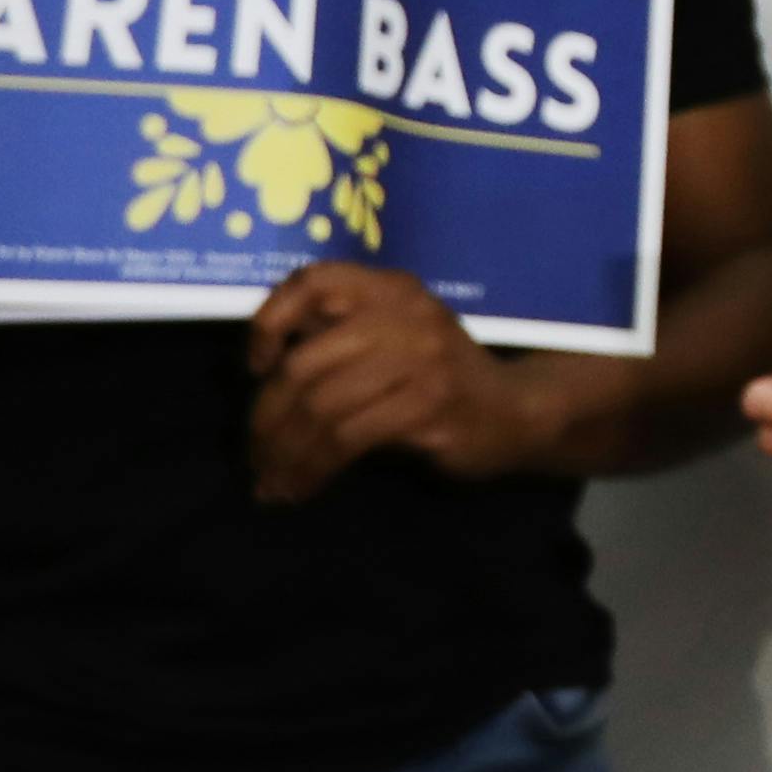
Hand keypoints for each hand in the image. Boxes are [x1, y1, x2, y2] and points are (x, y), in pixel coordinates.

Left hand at [243, 262, 541, 504]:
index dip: (269, 322)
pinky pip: (349, 439)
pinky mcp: (430, 405)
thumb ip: (341, 335)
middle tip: (255, 458)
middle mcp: (406, 314)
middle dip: (267, 419)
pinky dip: (314, 469)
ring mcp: (422, 358)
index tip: (257, 368)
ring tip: (272, 484)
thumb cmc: (439, 378)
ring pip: (322, 408)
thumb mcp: (394, 338)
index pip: (313, 282)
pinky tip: (303, 489)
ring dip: (286, 454)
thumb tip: (260, 369)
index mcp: (391, 290)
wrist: (516, 413)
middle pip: (304, 364)